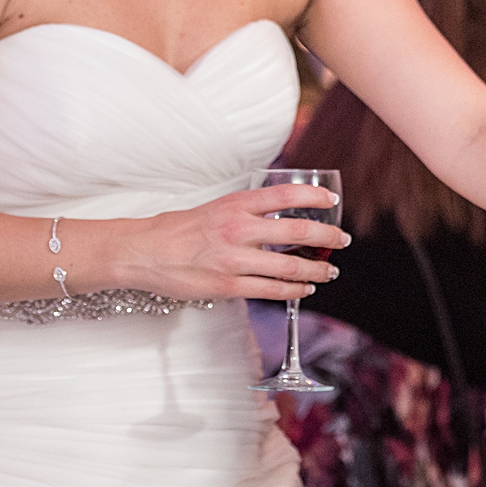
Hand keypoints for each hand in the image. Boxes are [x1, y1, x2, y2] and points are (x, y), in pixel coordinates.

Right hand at [122, 183, 349, 302]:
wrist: (143, 252)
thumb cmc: (179, 230)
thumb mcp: (217, 207)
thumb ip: (248, 211)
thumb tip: (281, 216)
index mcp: (236, 204)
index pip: (286, 195)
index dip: (315, 197)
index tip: (332, 201)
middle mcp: (238, 229)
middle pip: (296, 232)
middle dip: (327, 238)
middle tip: (342, 241)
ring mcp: (233, 260)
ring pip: (288, 267)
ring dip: (317, 270)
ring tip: (330, 271)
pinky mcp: (227, 287)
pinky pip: (271, 291)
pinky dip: (294, 291)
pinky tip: (305, 288)